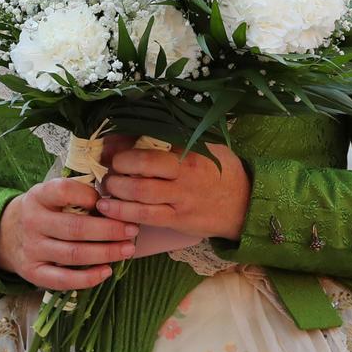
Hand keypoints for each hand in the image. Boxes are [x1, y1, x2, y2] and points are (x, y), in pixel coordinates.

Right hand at [0, 177, 137, 289]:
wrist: (6, 233)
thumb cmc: (43, 210)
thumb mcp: (51, 194)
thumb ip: (77, 194)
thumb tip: (114, 202)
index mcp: (38, 196)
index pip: (64, 191)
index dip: (90, 196)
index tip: (109, 202)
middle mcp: (32, 222)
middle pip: (75, 227)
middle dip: (109, 230)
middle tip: (132, 230)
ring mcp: (32, 249)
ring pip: (73, 254)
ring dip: (105, 253)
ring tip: (128, 250)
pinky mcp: (34, 273)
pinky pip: (63, 279)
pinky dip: (87, 278)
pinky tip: (107, 272)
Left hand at [97, 136, 249, 240]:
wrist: (245, 204)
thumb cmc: (222, 171)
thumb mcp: (206, 146)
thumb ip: (176, 139)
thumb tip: (136, 132)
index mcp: (190, 150)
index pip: (151, 142)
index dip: (123, 144)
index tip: (108, 146)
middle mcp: (185, 172)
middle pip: (142, 166)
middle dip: (117, 166)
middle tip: (107, 168)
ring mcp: (181, 198)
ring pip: (141, 193)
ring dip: (116, 189)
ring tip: (105, 187)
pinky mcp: (178, 219)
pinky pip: (146, 217)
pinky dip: (124, 212)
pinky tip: (108, 209)